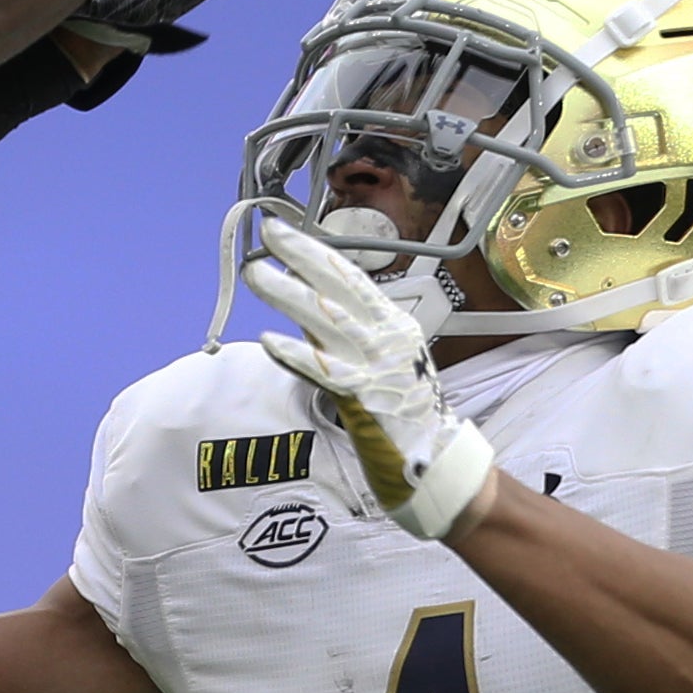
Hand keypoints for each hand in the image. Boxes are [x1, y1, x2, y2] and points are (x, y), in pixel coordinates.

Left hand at [243, 219, 494, 540]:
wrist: (436, 461)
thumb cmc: (403, 407)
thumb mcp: (381, 356)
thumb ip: (343, 330)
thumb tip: (301, 299)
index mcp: (393, 323)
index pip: (351, 277)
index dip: (316, 251)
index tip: (284, 231)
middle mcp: (387, 337)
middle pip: (339, 288)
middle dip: (301, 256)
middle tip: (267, 232)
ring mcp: (377, 365)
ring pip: (327, 320)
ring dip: (288, 295)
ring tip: (256, 274)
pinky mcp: (364, 398)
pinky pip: (323, 372)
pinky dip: (296, 355)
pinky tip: (269, 340)